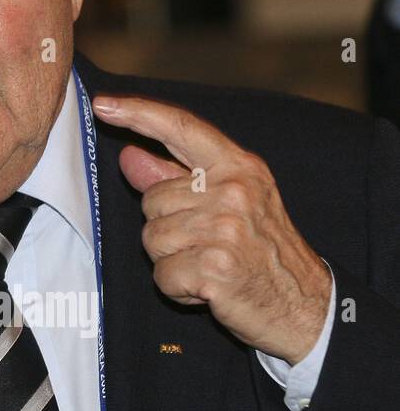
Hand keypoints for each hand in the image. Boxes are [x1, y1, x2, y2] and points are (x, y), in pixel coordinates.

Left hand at [92, 94, 331, 364]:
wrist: (307, 305)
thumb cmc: (261, 251)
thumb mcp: (229, 204)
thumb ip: (175, 178)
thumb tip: (129, 155)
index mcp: (238, 167)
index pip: (180, 128)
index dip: (138, 113)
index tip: (102, 105)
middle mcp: (234, 190)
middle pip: (151, 200)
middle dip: (167, 227)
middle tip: (207, 245)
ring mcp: (226, 228)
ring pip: (152, 239)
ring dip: (172, 260)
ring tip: (209, 265)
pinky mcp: (216, 267)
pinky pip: (163, 275)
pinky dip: (178, 288)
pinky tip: (209, 288)